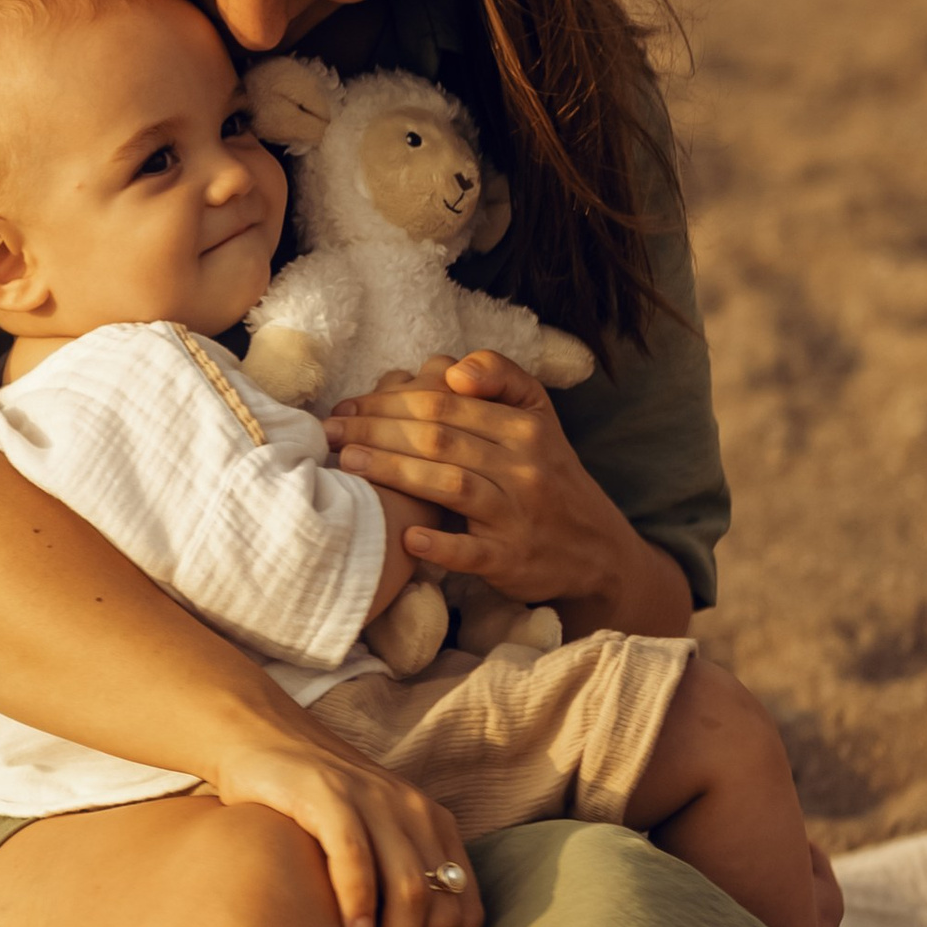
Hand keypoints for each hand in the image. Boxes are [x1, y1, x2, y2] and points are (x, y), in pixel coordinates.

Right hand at [207, 723, 478, 926]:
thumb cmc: (312, 808)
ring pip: (408, 886)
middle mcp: (413, 811)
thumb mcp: (370, 839)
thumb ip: (393, 884)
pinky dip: (359, 900)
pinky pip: (356, 854)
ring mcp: (373, 801)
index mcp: (434, 825)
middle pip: (441, 903)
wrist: (263, 740)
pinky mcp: (328, 796)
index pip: (465, 906)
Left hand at [328, 352, 643, 616]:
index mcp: (526, 423)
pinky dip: (439, 544)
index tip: (347, 405)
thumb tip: (447, 367)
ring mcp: (518, 514)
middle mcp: (525, 464)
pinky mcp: (512, 559)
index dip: (389, 399)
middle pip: (439, 437)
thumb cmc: (548, 473)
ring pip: (449, 484)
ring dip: (392, 472)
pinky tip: (406, 537)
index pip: (445, 401)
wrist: (596, 548)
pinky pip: (471, 550)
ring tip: (346, 464)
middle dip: (376, 430)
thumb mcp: (538, 415)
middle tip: (330, 430)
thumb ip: (499, 376)